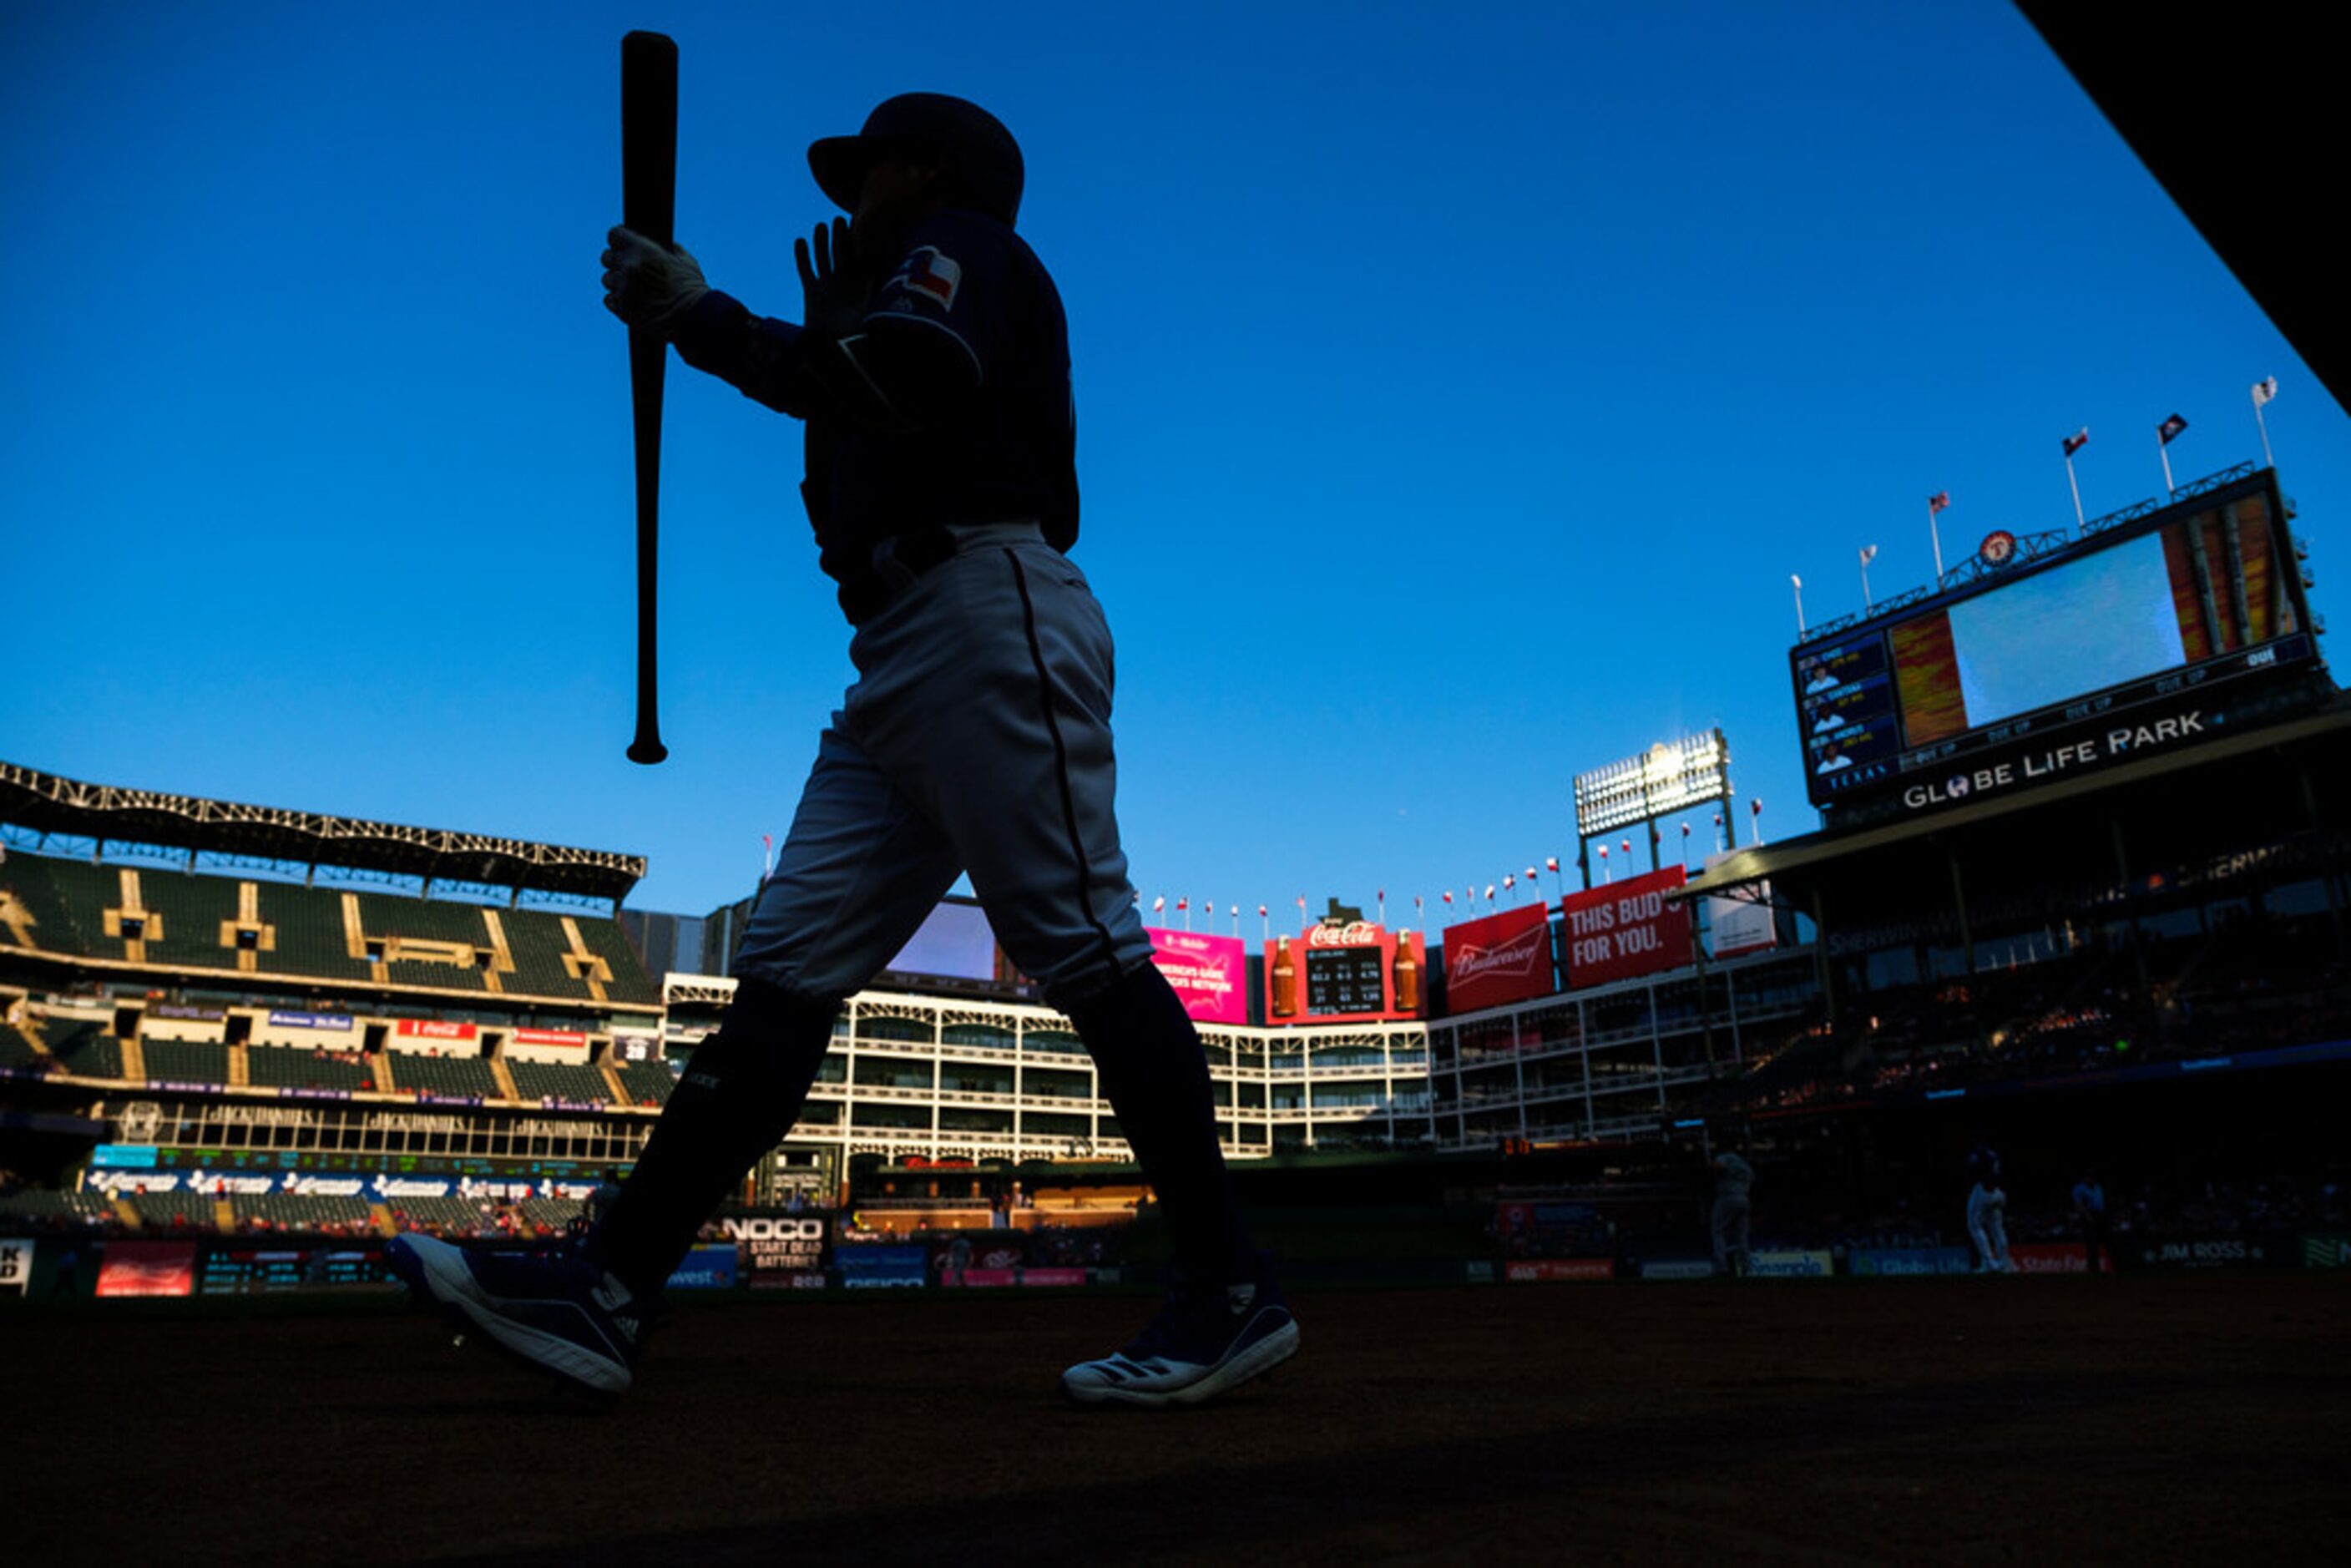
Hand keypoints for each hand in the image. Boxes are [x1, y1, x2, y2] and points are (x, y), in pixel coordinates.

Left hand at [602, 225, 708, 332]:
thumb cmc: (693, 289)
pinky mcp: (622, 308)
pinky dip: (618, 301)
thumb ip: (669, 249)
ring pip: (607, 279)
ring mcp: (624, 288)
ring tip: (635, 290)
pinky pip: (609, 299)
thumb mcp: (685, 261)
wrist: (693, 319)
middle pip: (607, 257)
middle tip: (631, 271)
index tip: (623, 247)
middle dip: (617, 262)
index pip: (614, 236)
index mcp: (643, 250)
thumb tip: (664, 245)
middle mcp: (629, 266)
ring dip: (618, 283)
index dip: (619, 241)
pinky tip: (633, 302)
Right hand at [795, 217, 870, 340]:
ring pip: (823, 259)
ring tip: (820, 226)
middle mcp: (843, 283)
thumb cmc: (853, 335)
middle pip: (840, 255)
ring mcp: (827, 285)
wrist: (831, 349)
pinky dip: (802, 256)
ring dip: (821, 243)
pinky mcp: (811, 291)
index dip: (857, 245)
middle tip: (838, 219)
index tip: (858, 228)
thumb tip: (875, 279)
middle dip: (839, 238)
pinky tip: (800, 241)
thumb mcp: (866, 314)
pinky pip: (805, 270)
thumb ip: (869, 296)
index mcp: (858, 286)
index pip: (858, 260)